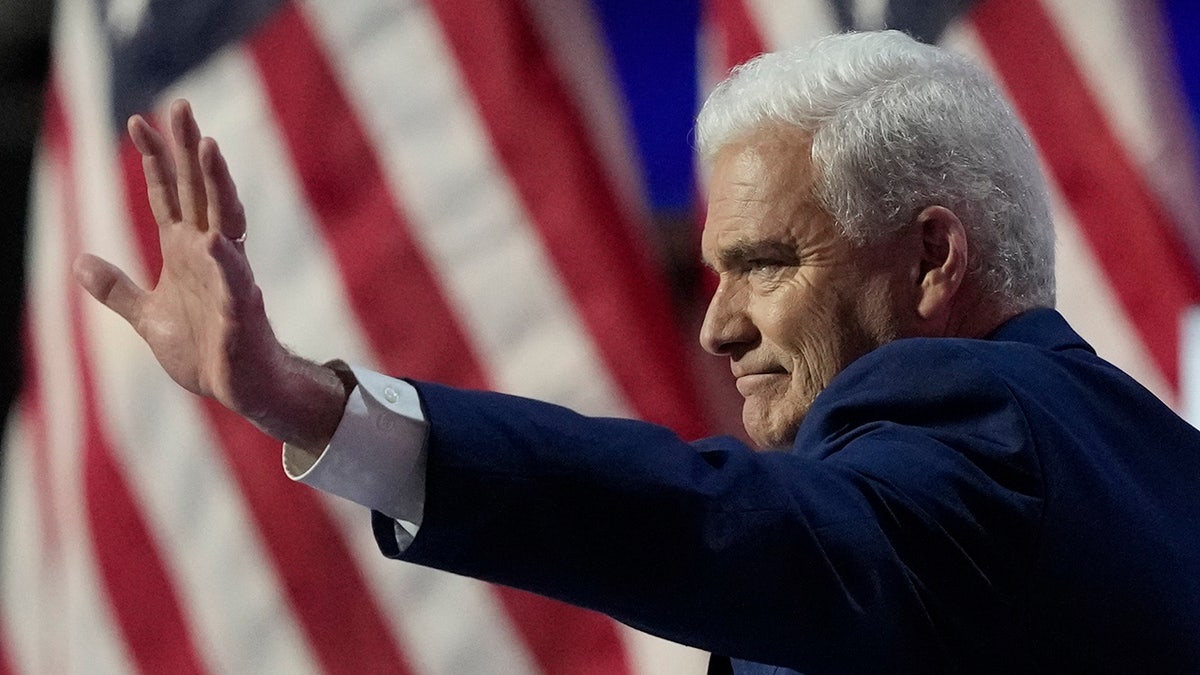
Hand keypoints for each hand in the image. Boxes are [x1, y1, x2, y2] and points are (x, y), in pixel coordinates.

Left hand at [74, 99, 346, 450]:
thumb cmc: (205, 350)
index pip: (169, 195)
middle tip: (181, 107)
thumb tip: (81, 262)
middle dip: (189, 149)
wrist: (242, 389)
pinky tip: (216, 241)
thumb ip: (119, 289)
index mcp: (187, 252)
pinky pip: (235, 283)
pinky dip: (226, 263)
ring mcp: (230, 278)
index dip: (154, 160)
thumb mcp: (149, 317)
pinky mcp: (242, 312)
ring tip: (209, 148)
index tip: (137, 120)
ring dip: (218, 184)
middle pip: (199, 191)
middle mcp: (211, 254)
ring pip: (225, 220)